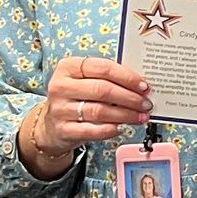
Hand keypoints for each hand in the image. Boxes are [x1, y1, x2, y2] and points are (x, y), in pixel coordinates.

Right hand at [30, 53, 151, 162]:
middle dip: (130, 98)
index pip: (103, 68)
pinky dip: (111, 129)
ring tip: (140, 117)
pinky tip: (122, 127)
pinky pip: (93, 130)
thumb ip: (107, 78)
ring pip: (100, 111)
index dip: (127, 77)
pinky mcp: (63, 130)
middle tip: (145, 104)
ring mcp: (60, 109)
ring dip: (125, 115)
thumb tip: (139, 85)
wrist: (51, 125)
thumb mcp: (84, 81)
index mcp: (68, 67)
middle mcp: (61, 86)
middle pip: (103, 90)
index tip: (144, 86)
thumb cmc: (74, 98)